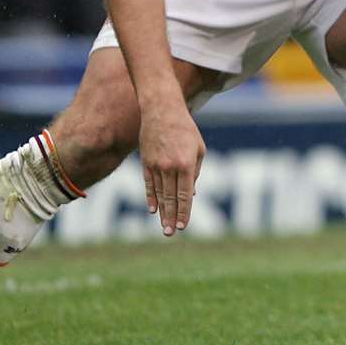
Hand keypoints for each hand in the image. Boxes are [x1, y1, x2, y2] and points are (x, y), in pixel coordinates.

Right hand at [138, 102, 204, 236]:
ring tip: (164, 227)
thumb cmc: (186, 129)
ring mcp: (156, 165)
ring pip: (159, 194)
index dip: (184, 211)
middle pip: (170, 198)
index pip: (185, 194)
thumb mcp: (199, 148)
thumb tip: (193, 193)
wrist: (161, 110)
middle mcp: (170, 166)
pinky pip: (148, 184)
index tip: (184, 226)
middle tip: (170, 234)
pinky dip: (151, 198)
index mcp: (186, 163)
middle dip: (171, 218)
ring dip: (162, 212)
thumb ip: (196, 172)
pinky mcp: (146, 162)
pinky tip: (153, 210)